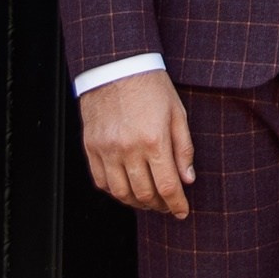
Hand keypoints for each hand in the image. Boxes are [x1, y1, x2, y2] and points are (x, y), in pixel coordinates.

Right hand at [80, 70, 194, 218]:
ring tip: (148, 200)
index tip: (182, 212)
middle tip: (167, 205)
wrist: (117, 66)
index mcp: (154, 140)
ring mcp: (106, 149)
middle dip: (159, 205)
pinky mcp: (91, 147)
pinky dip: (115, 191)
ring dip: (137, 202)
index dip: (176, 204)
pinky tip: (127, 188)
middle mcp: (128, 149)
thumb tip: (187, 179)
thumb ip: (183, 148)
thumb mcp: (177, 113)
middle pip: (144, 194)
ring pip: (121, 193)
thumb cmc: (150, 86)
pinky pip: (101, 181)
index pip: (167, 186)